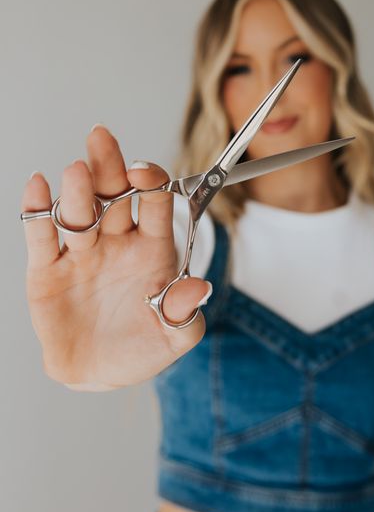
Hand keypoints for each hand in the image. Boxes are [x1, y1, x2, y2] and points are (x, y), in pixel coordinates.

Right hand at [21, 125, 210, 390]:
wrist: (99, 374)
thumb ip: (185, 312)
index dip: (151, 184)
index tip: (145, 174)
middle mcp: (117, 242)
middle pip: (113, 195)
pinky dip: (37, 210)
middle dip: (109, 167)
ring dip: (77, 191)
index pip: (154, 204)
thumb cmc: (142, 349)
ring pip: (79, 212)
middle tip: (102, 138)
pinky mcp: (48, 268)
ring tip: (76, 172)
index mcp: (152, 248)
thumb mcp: (174, 336)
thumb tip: (199, 287)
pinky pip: (42, 235)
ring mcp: (82, 253)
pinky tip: (38, 187)